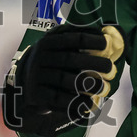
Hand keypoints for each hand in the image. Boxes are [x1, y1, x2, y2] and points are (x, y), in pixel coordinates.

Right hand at [2, 24, 124, 136]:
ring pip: (65, 80)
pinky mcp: (36, 94)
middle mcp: (40, 57)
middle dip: (93, 63)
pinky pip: (58, 99)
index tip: (107, 44)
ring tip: (104, 87)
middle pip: (70, 59)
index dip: (91, 40)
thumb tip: (108, 33)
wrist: (26, 86)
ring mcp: (36, 76)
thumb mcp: (59, 51)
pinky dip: (75, 102)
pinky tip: (90, 104)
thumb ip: (78, 44)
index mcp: (48, 42)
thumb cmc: (53, 65)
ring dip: (88, 84)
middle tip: (110, 68)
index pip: (72, 38)